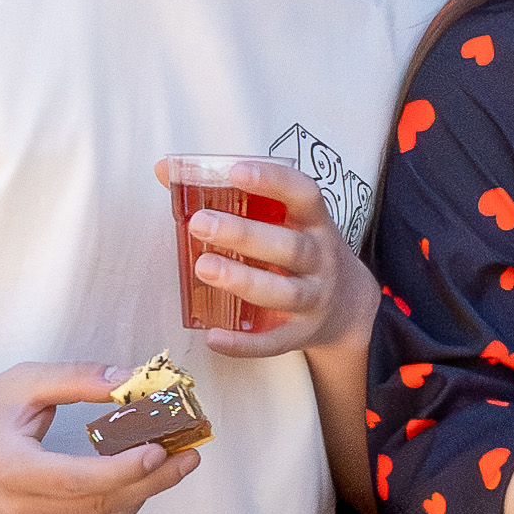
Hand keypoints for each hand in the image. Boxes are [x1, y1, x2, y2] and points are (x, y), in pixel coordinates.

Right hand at [0, 361, 199, 513]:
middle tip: (189, 456)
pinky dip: (113, 512)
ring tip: (167, 468)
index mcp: (10, 471)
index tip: (163, 449)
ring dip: (139, 499)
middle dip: (152, 483)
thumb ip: (79, 378)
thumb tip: (132, 380)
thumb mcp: (25, 383)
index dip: (127, 470)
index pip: (80, 481)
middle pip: (99, 506)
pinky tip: (131, 485)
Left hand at [160, 155, 375, 360]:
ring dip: (243, 280)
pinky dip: (244, 343)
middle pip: (289, 246)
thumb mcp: (286, 221)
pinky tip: (213, 336)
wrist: (348, 307)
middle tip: (201, 223)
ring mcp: (314, 298)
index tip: (237, 171)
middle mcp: (320, 259)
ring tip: (203, 267)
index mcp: (315, 223)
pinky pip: (273, 342)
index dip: (274, 181)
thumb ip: (234, 198)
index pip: (304, 194)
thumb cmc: (301, 251)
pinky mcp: (301, 334)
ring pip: (283, 291)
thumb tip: (165, 169)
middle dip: (245, 234)